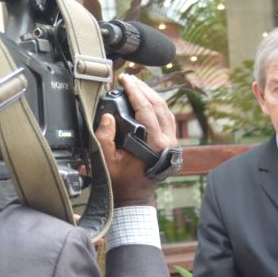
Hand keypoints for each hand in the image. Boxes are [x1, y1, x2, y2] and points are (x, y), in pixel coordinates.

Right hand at [95, 74, 178, 206]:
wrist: (134, 198)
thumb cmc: (120, 182)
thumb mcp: (106, 160)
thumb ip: (104, 137)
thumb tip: (107, 116)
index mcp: (155, 145)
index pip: (146, 109)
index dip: (134, 91)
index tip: (124, 80)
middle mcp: (168, 142)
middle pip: (158, 105)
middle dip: (142, 89)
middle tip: (128, 78)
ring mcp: (172, 142)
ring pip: (165, 110)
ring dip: (151, 95)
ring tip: (136, 84)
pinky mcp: (171, 143)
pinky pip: (167, 118)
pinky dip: (157, 105)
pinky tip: (147, 99)